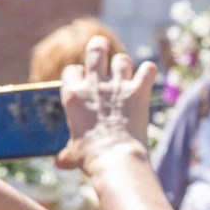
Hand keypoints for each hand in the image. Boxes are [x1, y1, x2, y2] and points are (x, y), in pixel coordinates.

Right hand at [57, 35, 155, 170]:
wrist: (115, 157)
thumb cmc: (90, 156)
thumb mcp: (73, 153)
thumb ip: (66, 154)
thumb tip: (59, 163)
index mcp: (73, 96)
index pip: (71, 71)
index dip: (77, 73)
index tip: (82, 80)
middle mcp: (94, 85)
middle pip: (95, 50)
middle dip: (98, 46)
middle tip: (101, 46)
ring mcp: (117, 87)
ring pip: (121, 59)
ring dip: (124, 64)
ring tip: (126, 70)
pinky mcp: (138, 92)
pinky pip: (148, 71)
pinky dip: (149, 72)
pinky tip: (149, 75)